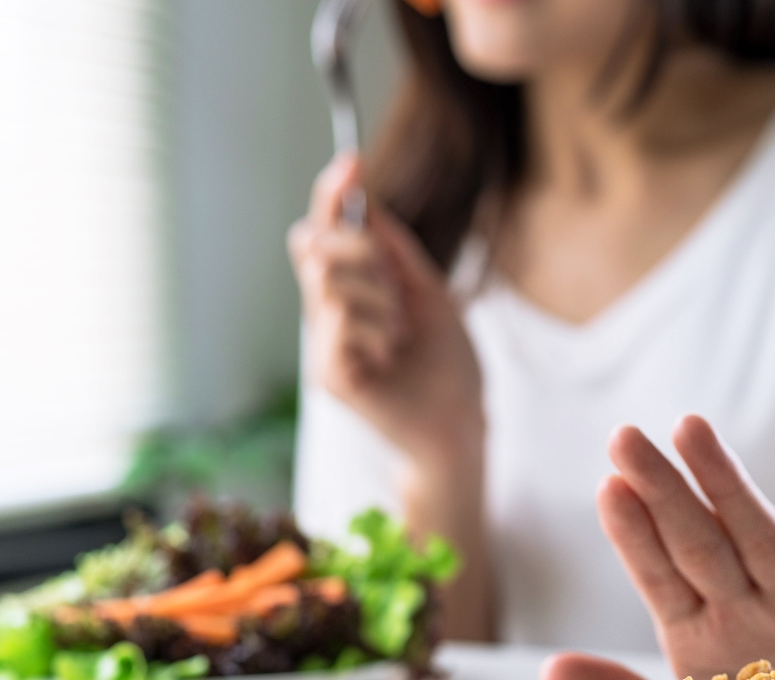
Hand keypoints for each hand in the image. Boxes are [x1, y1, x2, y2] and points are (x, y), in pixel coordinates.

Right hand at [287, 153, 483, 469]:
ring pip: (329, 280)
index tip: (351, 161)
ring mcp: (323, 344)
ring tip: (399, 336)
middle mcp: (327, 314)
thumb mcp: (428, 293)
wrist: (460, 424)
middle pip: (313, 244)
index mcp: (352, 291)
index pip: (324, 232)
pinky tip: (389, 358)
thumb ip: (395, 251)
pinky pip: (339, 320)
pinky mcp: (327, 373)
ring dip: (380, 299)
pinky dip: (376, 332)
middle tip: (396, 288)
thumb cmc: (448, 366)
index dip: (332, 194)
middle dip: (359, 249)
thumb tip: (365, 201)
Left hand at [543, 416, 774, 679]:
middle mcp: (747, 608)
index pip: (659, 577)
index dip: (634, 537)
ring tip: (689, 427)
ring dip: (726, 481)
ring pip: (758, 532)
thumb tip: (548, 669)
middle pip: (697, 541)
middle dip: (661, 490)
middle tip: (623, 437)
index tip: (607, 488)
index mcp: (701, 637)